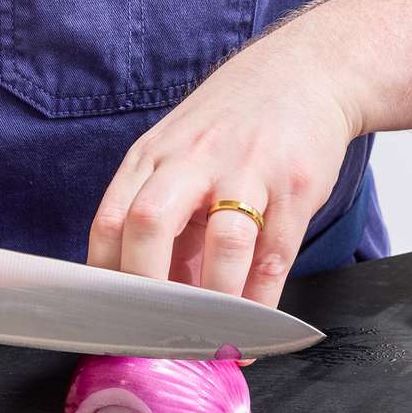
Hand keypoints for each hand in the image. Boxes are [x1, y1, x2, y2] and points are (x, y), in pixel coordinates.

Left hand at [87, 49, 359, 307]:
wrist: (306, 72)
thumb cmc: (231, 127)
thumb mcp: (177, 156)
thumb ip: (158, 218)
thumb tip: (140, 300)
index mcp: (151, 159)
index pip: (110, 222)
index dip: (106, 279)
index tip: (112, 323)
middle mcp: (191, 161)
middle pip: (150, 226)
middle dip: (148, 288)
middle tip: (155, 334)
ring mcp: (246, 171)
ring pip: (223, 243)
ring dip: (215, 302)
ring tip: (210, 339)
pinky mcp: (295, 187)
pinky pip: (274, 255)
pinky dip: (260, 303)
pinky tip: (251, 331)